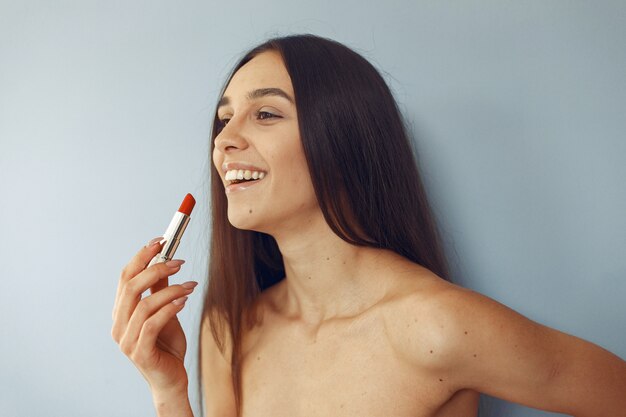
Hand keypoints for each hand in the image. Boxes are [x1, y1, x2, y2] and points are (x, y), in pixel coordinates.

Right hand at [111, 237, 197, 393]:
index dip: (142, 257)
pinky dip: (169, 308)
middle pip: (130, 286)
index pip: (125, 277)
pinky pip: (152, 324)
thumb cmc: (167, 346)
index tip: (161, 241)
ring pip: (143, 304)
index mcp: (121, 312)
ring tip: (189, 285)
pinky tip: (184, 300)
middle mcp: (118, 325)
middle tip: (179, 261)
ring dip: (170, 290)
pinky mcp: (140, 353)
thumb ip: (161, 290)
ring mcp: (126, 340)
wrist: (171, 379)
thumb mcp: (166, 312)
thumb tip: (166, 262)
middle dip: (155, 268)